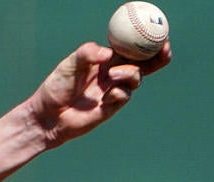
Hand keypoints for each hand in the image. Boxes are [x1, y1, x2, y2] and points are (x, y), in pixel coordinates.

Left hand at [27, 41, 170, 148]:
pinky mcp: (112, 106)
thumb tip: (108, 52)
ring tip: (113, 75)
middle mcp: (112, 73)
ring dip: (130, 73)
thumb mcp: (69, 65)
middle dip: (158, 56)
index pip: (130, 47)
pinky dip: (120, 92)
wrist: (48, 116)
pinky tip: (105, 96)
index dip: (145, 40)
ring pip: (136, 77)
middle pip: (143, 63)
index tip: (157, 32)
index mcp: (104, 59)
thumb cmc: (56, 87)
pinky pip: (125, 95)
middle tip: (165, 48)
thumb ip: (86, 54)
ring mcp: (114, 89)